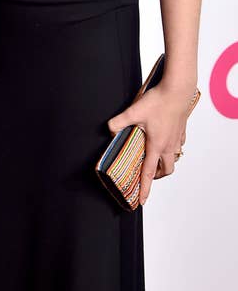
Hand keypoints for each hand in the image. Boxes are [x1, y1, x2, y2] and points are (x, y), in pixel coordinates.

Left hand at [107, 80, 195, 205]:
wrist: (178, 89)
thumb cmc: (159, 101)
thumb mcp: (133, 111)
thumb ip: (118, 122)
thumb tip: (109, 130)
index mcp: (156, 145)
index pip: (149, 173)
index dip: (145, 189)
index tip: (142, 201)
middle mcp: (169, 145)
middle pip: (165, 169)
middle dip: (156, 176)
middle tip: (147, 176)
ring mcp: (177, 138)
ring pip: (174, 158)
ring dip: (165, 163)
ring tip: (155, 159)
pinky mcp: (181, 130)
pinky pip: (178, 145)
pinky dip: (172, 148)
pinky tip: (165, 141)